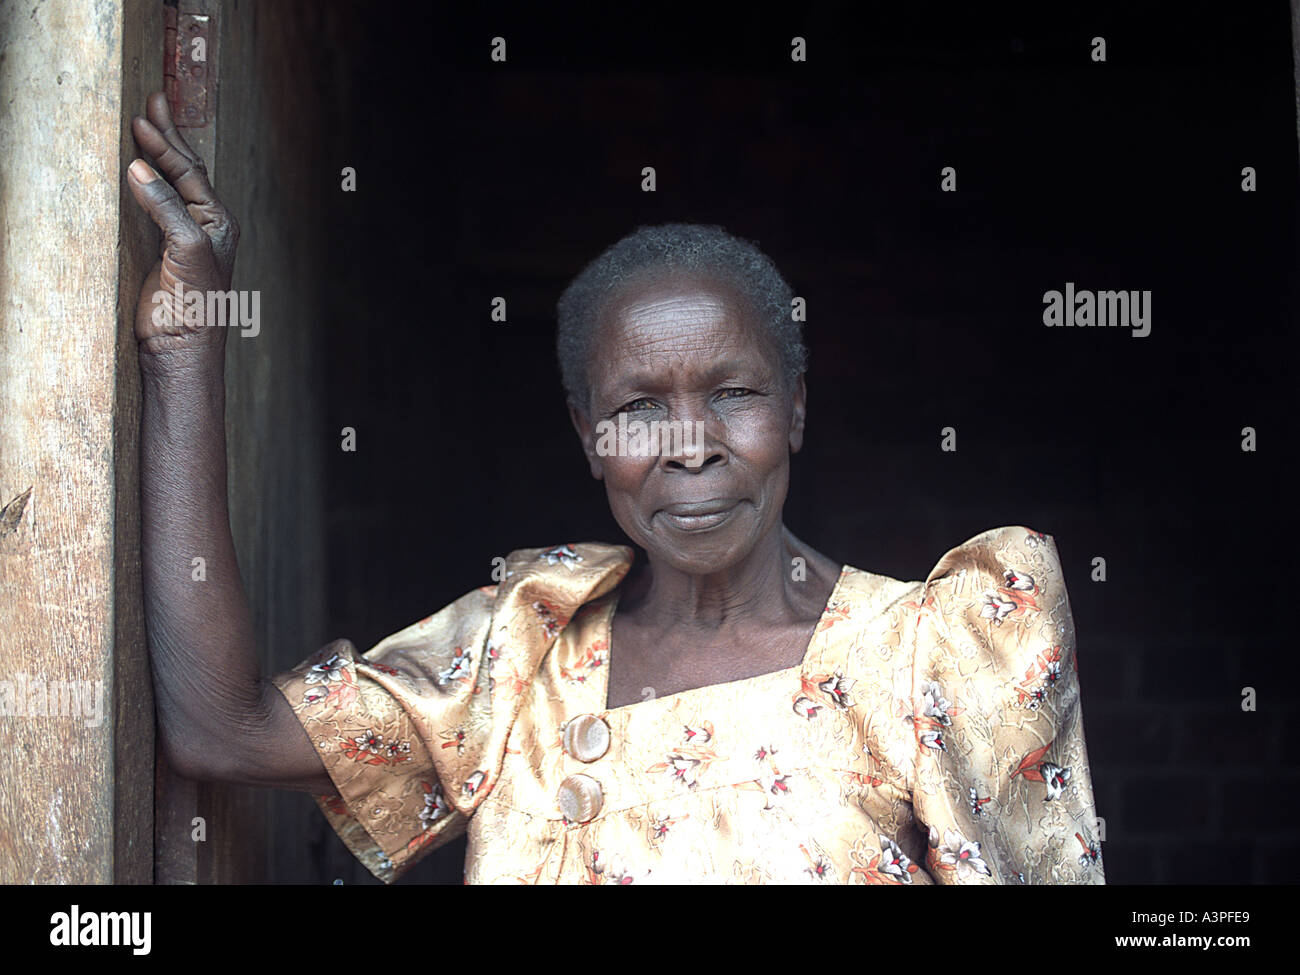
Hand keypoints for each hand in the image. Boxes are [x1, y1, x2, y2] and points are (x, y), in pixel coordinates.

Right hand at [127, 91, 239, 359]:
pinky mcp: (162, 252)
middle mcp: (205, 226)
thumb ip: (165, 206)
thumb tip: (139, 167)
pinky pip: (153, 206)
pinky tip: (135, 170)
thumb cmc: (195, 303)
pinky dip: (144, 182)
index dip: (165, 144)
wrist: (182, 347)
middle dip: (168, 136)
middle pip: (184, 170)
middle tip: (153, 100)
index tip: (141, 118)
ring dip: (158, 154)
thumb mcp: (185, 248)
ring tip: (146, 124)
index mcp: (219, 222)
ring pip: (170, 185)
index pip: (189, 172)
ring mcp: (183, 238)